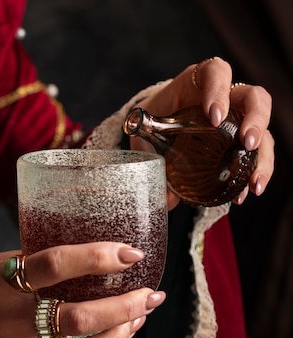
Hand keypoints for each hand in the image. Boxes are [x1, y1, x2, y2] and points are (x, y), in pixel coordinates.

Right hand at [0, 242, 165, 337]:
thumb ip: (36, 265)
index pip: (55, 264)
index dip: (98, 256)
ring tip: (135, 321)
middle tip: (149, 295)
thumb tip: (87, 260)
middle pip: (78, 316)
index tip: (131, 253)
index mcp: (1, 283)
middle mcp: (6, 321)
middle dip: (125, 305)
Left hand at [134, 57, 274, 208]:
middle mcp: (224, 96)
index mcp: (197, 83)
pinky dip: (256, 171)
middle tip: (247, 143)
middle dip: (256, 120)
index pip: (216, 72)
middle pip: (254, 97)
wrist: (151, 127)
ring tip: (253, 181)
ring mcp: (237, 117)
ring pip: (264, 127)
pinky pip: (258, 151)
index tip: (215, 117)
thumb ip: (148, 154)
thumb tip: (165, 196)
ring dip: (263, 155)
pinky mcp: (240, 138)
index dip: (219, 90)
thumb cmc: (151, 121)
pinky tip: (247, 190)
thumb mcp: (144, 133)